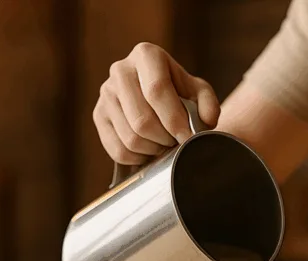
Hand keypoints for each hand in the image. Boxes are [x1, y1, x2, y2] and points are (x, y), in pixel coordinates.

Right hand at [94, 42, 220, 164]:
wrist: (157, 96)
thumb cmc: (181, 93)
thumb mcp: (199, 92)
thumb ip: (208, 104)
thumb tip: (206, 121)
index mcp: (146, 55)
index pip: (156, 90)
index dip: (174, 120)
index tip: (188, 138)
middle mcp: (120, 70)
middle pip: (142, 120)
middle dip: (165, 139)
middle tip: (176, 142)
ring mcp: (105, 93)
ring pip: (131, 138)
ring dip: (154, 150)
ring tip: (165, 144)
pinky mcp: (98, 115)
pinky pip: (118, 150)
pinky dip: (139, 158)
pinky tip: (150, 150)